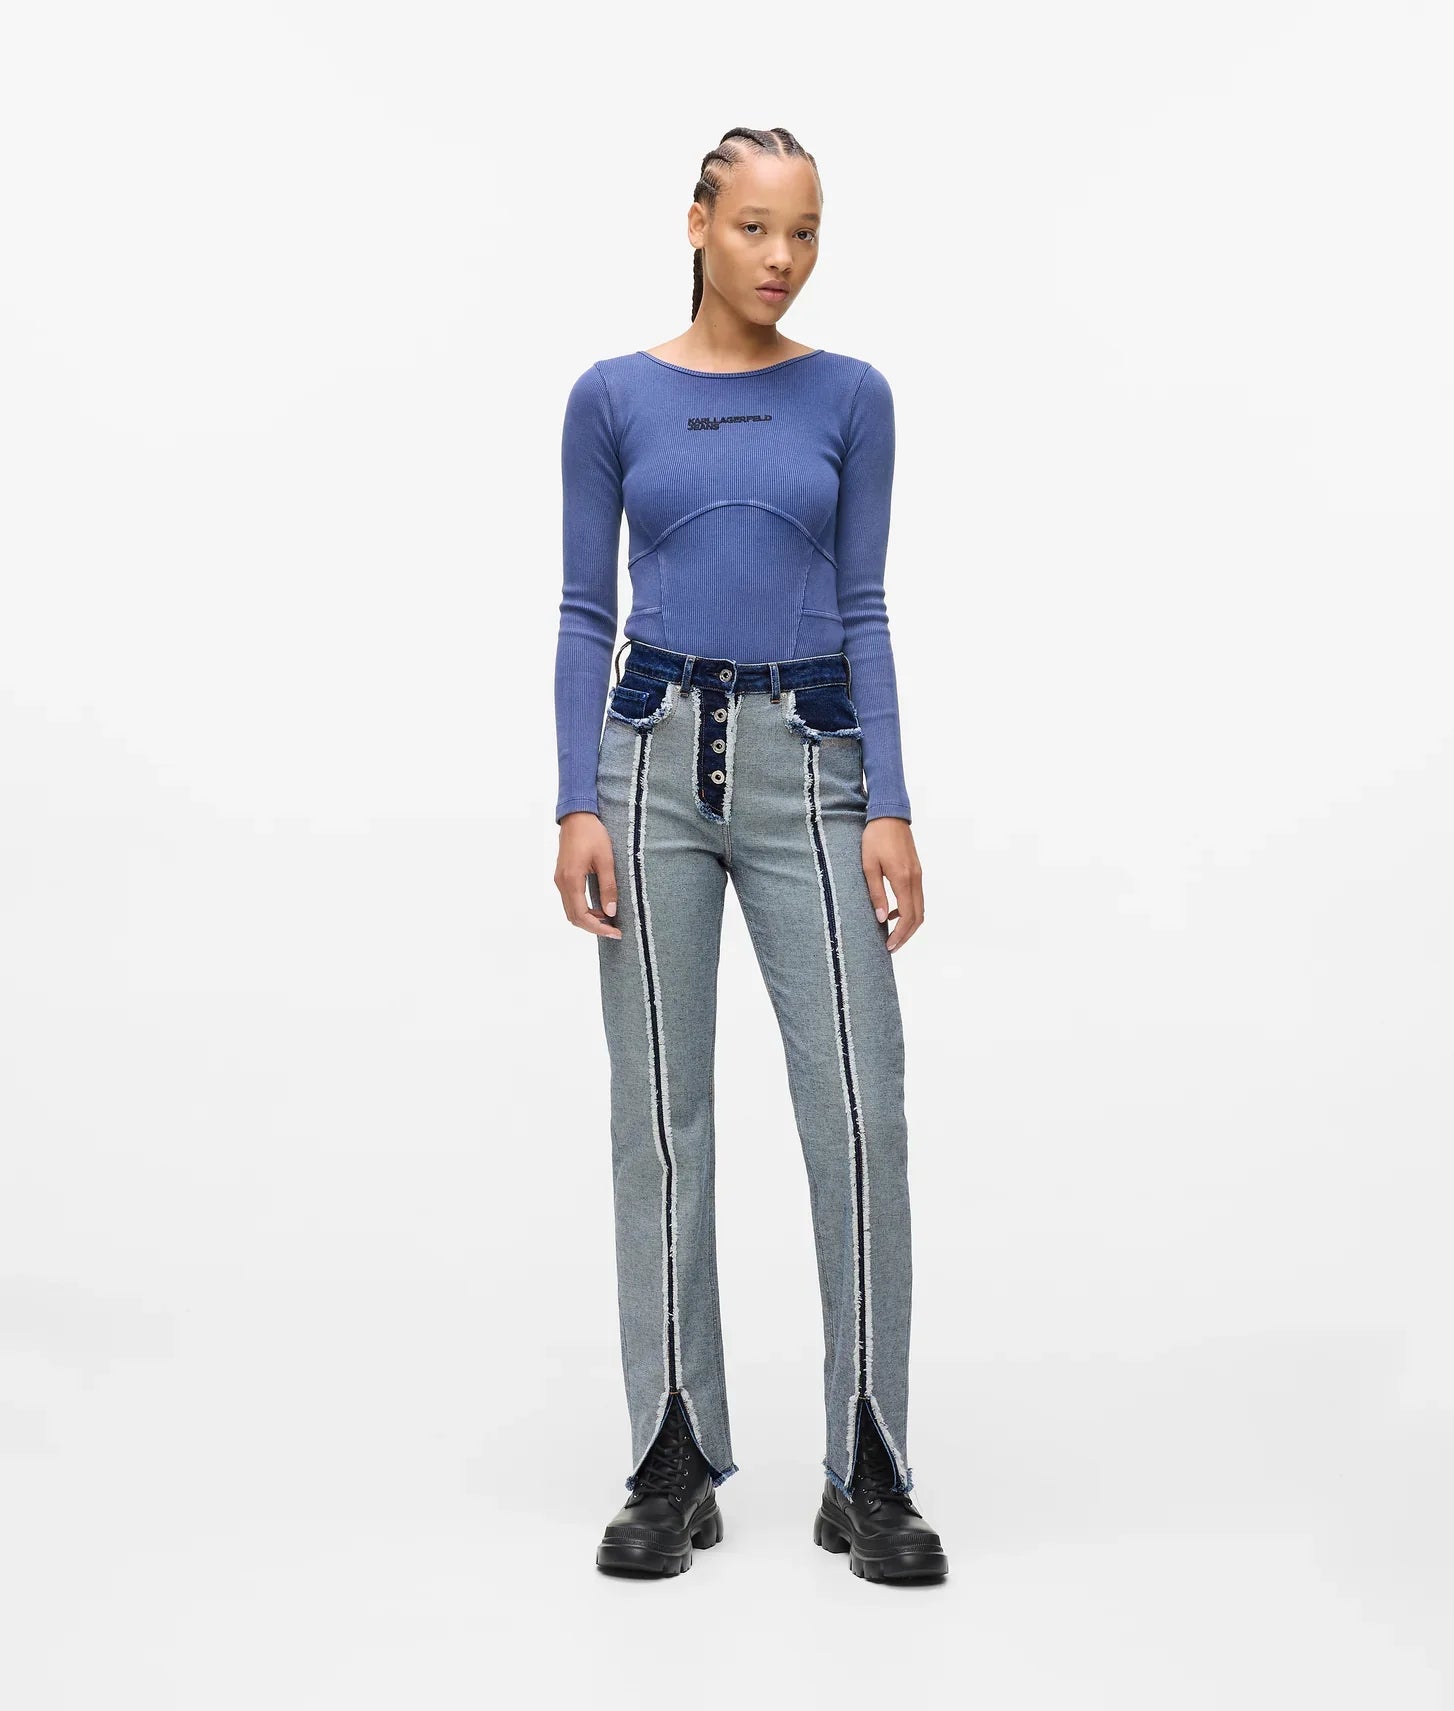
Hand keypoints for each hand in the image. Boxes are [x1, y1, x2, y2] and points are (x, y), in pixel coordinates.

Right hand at [555, 812, 623, 938]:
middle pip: (574, 917)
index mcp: (572, 880)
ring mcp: (560, 880)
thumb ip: (608, 887)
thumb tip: (611, 911)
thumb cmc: (592, 834)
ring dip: (588, 919)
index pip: (582, 915)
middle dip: (593, 927)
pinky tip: (598, 907)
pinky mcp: (562, 876)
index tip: (615, 932)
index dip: (598, 928)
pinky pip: (570, 900)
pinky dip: (583, 909)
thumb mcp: (606, 860)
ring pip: (570, 910)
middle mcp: (562, 883)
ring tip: (608, 919)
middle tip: (613, 930)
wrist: (576, 816)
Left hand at [862, 817, 923, 950]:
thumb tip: (880, 918)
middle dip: (906, 935)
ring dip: (909, 925)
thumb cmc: (875, 838)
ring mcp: (918, 875)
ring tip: (892, 934)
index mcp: (902, 878)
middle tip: (892, 947)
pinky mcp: (916, 871)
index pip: (907, 915)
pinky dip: (908, 911)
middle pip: (918, 916)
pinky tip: (891, 912)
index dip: (899, 934)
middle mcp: (915, 879)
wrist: (889, 815)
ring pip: (920, 909)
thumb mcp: (868, 865)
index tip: (889, 946)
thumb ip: (876, 892)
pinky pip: (917, 898)